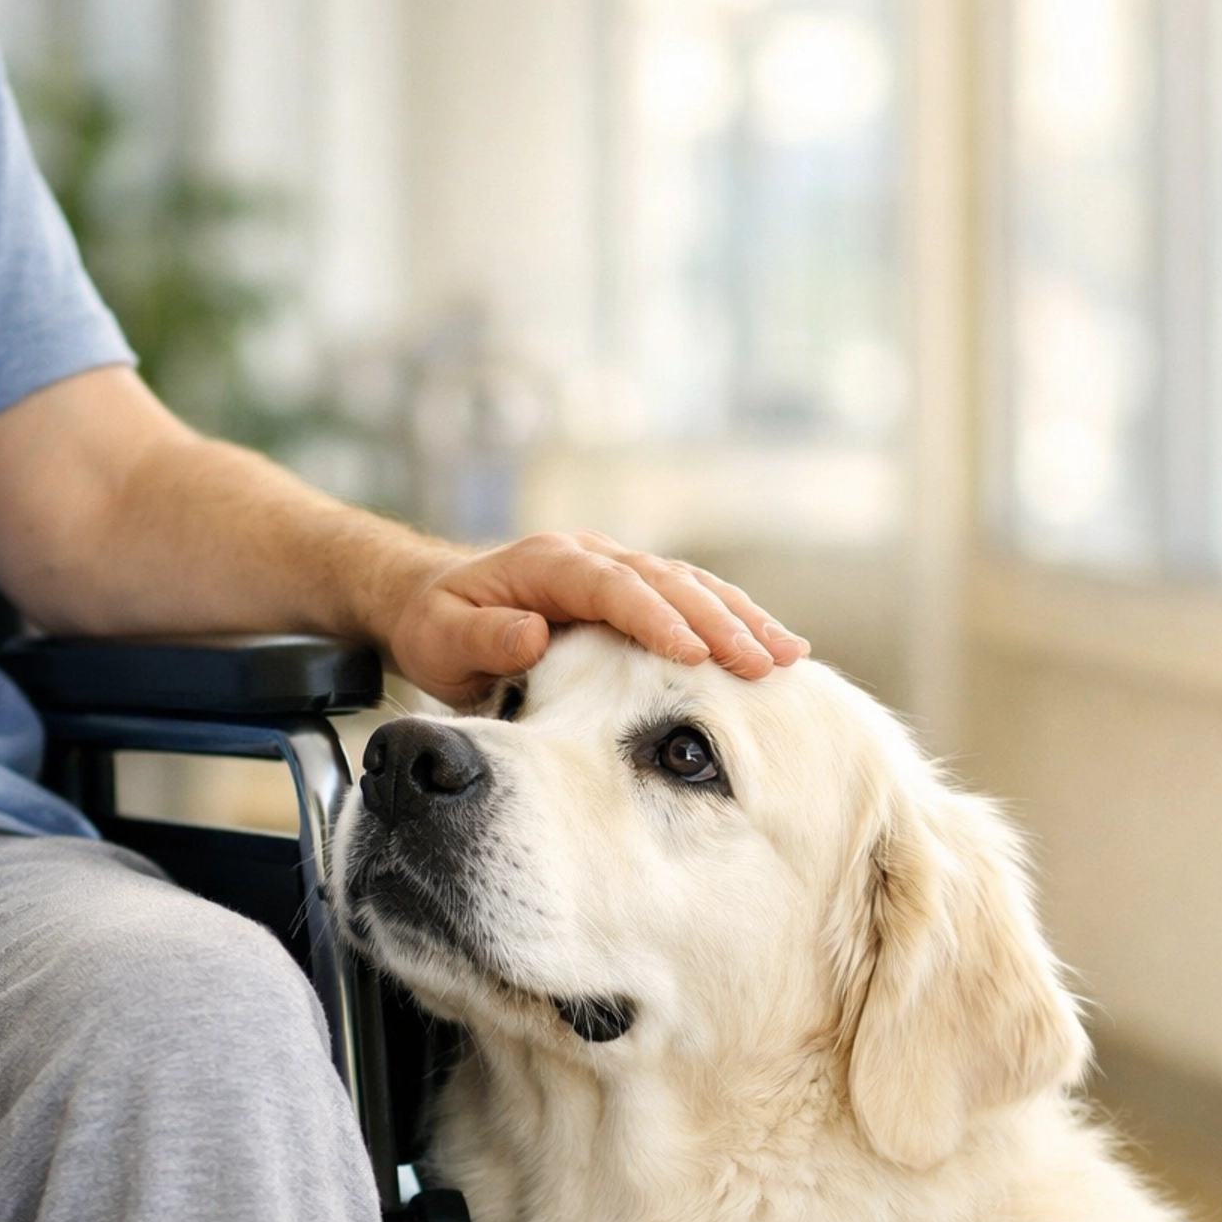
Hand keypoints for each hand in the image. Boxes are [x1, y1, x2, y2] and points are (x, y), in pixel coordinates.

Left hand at [384, 529, 808, 706]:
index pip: (612, 587)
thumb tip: (533, 632)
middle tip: (765, 664)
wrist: (433, 600)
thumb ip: (482, 638)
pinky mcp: (632, 592)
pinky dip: (731, 622)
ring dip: (742, 619)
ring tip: (789, 657)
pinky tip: (770, 651)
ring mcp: (616, 570)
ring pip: (691, 586)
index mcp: (547, 565)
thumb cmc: (436, 627)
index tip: (694, 655)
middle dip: (721, 622)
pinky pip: (690, 600)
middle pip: (668, 582)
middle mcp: (590, 557)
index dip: (656, 619)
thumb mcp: (440, 639)